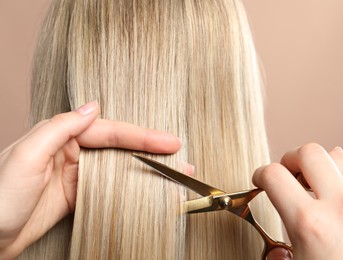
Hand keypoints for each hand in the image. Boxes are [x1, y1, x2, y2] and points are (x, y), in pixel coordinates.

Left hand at [0, 101, 181, 257]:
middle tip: (180, 159)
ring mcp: (76, 174)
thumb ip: (59, 129)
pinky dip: (131, 188)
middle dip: (151, 151)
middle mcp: (71, 151)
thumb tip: (92, 108)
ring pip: (119, 167)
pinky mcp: (77, 195)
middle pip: (120, 147)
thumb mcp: (25, 157)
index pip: (110, 132)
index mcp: (60, 136)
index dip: (142, 136)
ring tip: (172, 175)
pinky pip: (110, 187)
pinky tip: (147, 189)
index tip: (169, 143)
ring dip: (146, 170)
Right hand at [253, 143, 342, 259]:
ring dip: (319, 165)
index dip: (260, 174)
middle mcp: (341, 207)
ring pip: (337, 157)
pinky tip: (339, 196)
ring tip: (313, 182)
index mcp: (310, 224)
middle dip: (290, 159)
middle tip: (287, 173)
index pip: (274, 175)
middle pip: (309, 152)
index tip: (261, 180)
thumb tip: (276, 255)